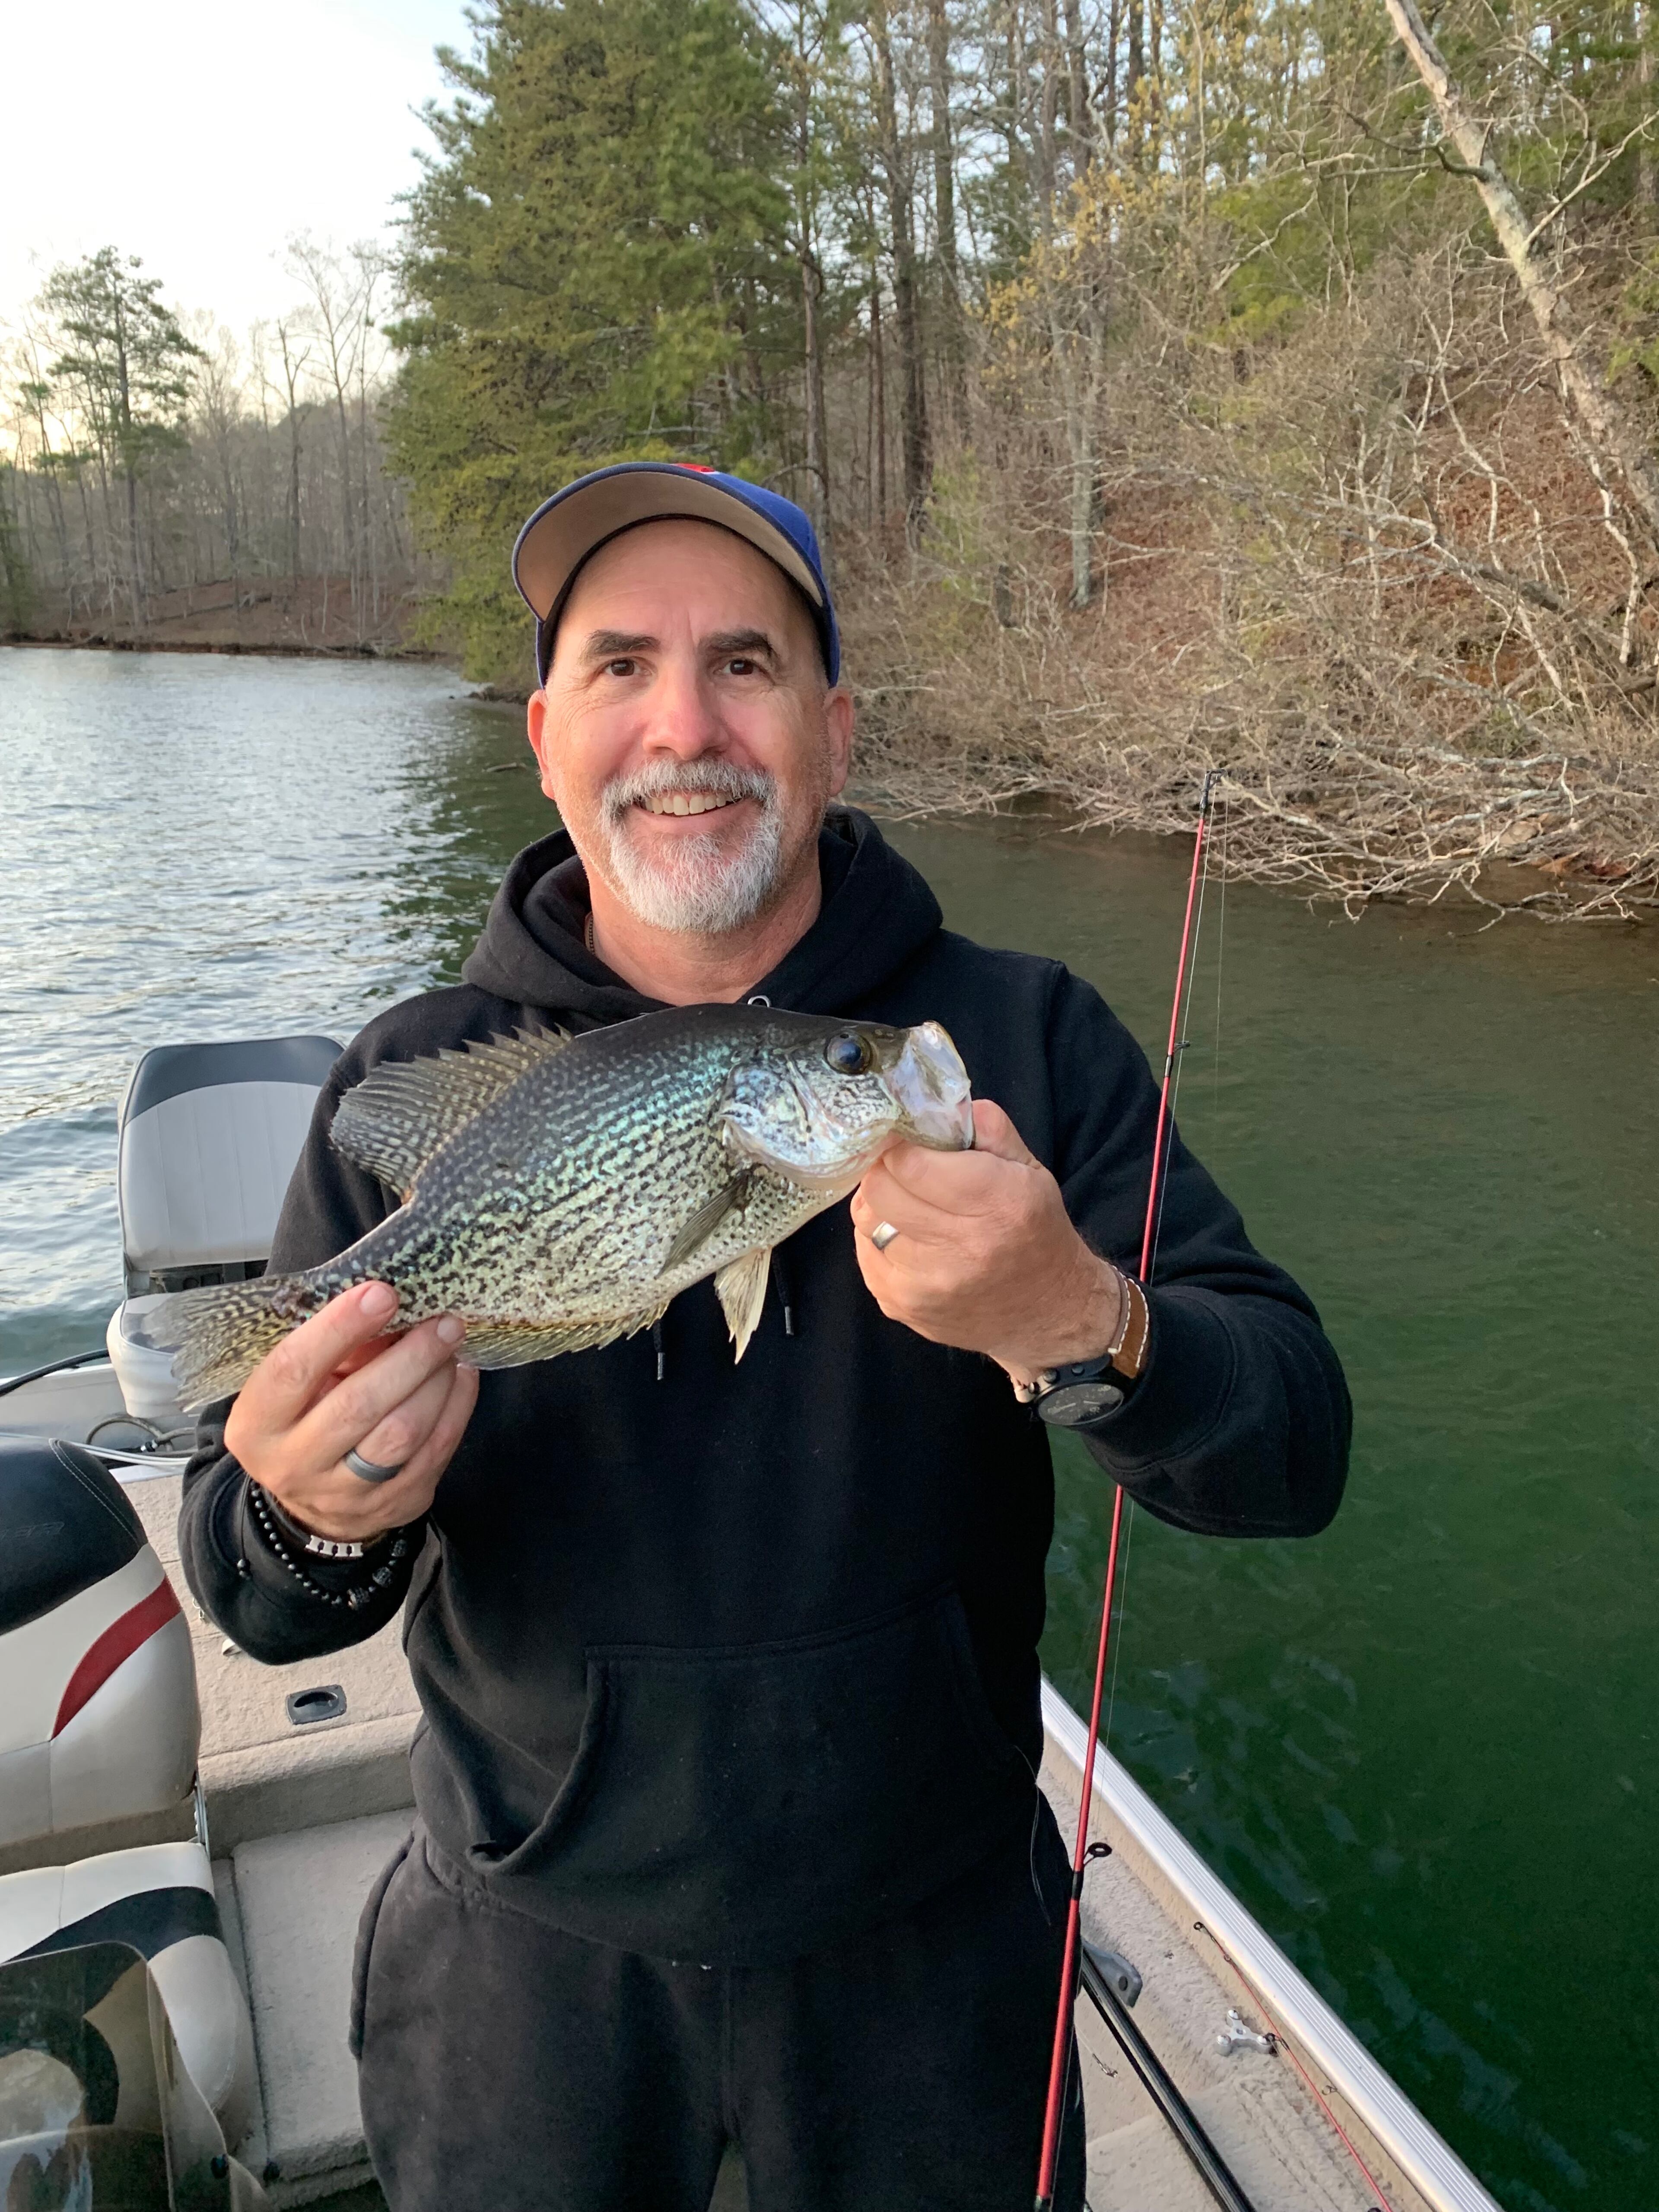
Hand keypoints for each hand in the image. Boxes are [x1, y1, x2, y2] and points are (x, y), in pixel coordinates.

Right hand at [223, 1281, 477, 1544]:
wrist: (312, 1505)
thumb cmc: (304, 1420)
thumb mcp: (298, 1386)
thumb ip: (333, 1349)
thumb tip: (389, 1306)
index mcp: (257, 1425)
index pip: (293, 1370)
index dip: (338, 1328)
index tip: (381, 1293)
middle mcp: (294, 1464)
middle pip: (358, 1405)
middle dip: (408, 1356)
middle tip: (442, 1320)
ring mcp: (345, 1494)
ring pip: (402, 1433)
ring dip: (436, 1381)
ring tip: (450, 1344)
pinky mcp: (394, 1506)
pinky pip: (435, 1452)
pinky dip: (455, 1406)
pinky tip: (460, 1376)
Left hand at [849, 1100, 1122, 1387]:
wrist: (1049, 1313)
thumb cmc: (1036, 1231)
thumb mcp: (1029, 1170)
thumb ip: (987, 1129)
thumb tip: (934, 1103)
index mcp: (997, 1203)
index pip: (909, 1162)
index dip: (901, 1144)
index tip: (908, 1141)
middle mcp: (960, 1249)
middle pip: (879, 1189)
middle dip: (887, 1171)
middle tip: (904, 1170)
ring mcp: (926, 1285)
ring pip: (866, 1221)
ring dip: (883, 1206)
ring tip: (911, 1206)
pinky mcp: (903, 1307)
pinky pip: (865, 1254)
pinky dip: (880, 1239)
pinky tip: (909, 1240)